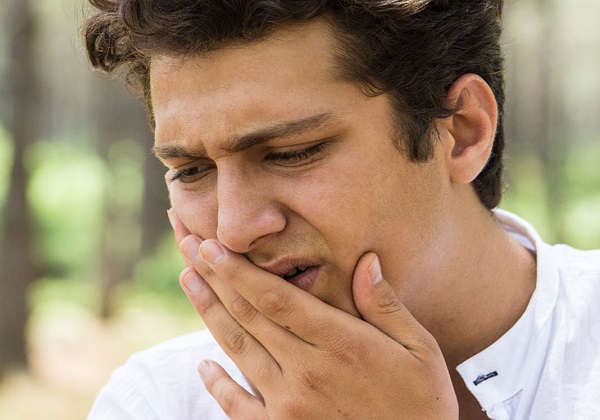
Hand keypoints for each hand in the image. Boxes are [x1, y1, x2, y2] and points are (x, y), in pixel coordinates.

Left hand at [168, 210, 457, 418]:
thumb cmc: (421, 404)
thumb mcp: (419, 351)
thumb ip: (386, 306)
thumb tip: (367, 261)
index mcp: (340, 344)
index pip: (276, 298)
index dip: (238, 270)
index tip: (212, 245)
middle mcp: (306, 371)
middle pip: (248, 315)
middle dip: (214, 276)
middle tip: (188, 246)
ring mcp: (289, 405)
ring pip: (237, 349)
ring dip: (208, 312)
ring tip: (188, 280)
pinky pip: (238, 405)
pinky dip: (217, 384)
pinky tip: (202, 364)